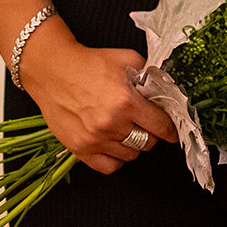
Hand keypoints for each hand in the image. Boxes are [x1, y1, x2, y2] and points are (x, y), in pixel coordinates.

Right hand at [21, 35, 176, 173]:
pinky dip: (116, 159)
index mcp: (126, 102)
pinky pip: (108, 167)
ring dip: (134, 145)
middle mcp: (111, 124)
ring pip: (130, 155)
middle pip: (148, 142)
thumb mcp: (127, 59)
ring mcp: (94, 139)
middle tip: (147, 124)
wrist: (53, 71)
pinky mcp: (79, 149)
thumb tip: (166, 87)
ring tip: (129, 131)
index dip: (171, 129)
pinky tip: (115, 145)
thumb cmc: (88, 63)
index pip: (161, 126)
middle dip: (152, 133)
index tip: (173, 131)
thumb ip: (149, 74)